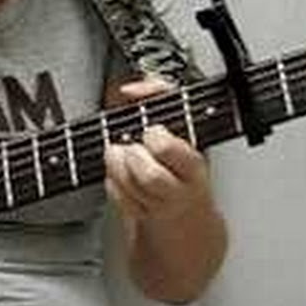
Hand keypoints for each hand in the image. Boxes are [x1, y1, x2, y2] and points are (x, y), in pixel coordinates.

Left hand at [104, 78, 212, 223]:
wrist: (188, 199)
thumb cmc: (179, 154)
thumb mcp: (179, 118)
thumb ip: (157, 93)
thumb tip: (127, 90)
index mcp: (192, 163)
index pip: (174, 152)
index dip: (158, 139)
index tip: (152, 130)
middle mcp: (179, 188)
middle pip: (151, 176)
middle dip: (134, 156)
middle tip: (130, 146)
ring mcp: (159, 205)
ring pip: (130, 189)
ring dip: (116, 166)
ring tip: (118, 153)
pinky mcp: (141, 215)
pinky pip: (118, 198)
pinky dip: (112, 181)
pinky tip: (117, 172)